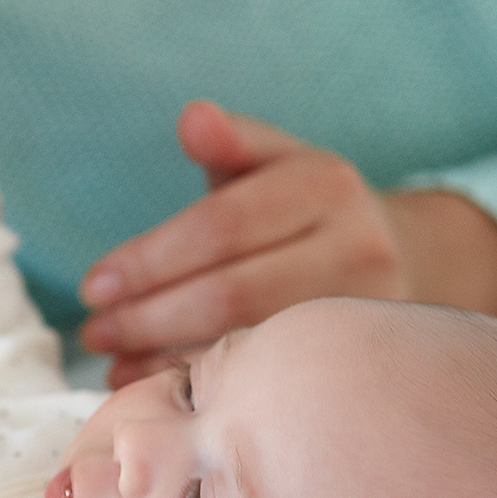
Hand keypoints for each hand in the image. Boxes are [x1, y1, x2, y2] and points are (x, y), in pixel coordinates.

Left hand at [78, 102, 496, 386]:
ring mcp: (364, 310)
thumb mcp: (276, 159)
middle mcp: (357, 247)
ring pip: (248, 340)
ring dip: (166, 355)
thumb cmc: (307, 205)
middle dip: (149, 316)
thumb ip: (230, 142)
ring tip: (109, 358)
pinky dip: (200, 379)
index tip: (92, 285)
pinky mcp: (357, 358)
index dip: (150, 258)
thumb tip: (192, 117)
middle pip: (231, 291)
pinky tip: (149, 380)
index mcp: (326, 185)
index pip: (220, 226)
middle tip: (92, 330)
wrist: (404, 256)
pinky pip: (265, 376)